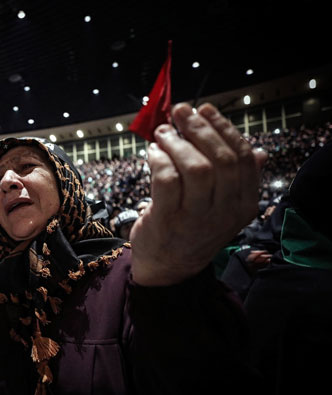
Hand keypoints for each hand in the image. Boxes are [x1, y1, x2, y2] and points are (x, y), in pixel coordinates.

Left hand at [129, 102, 267, 285]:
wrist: (168, 268)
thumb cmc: (192, 228)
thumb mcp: (223, 208)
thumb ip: (239, 181)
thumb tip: (258, 153)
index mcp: (244, 204)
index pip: (242, 157)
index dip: (223, 128)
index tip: (205, 109)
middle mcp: (225, 211)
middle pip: (221, 159)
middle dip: (199, 128)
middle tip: (180, 112)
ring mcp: (197, 218)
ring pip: (195, 167)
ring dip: (177, 143)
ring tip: (163, 133)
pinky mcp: (168, 220)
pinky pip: (167, 180)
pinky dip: (158, 159)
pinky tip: (152, 152)